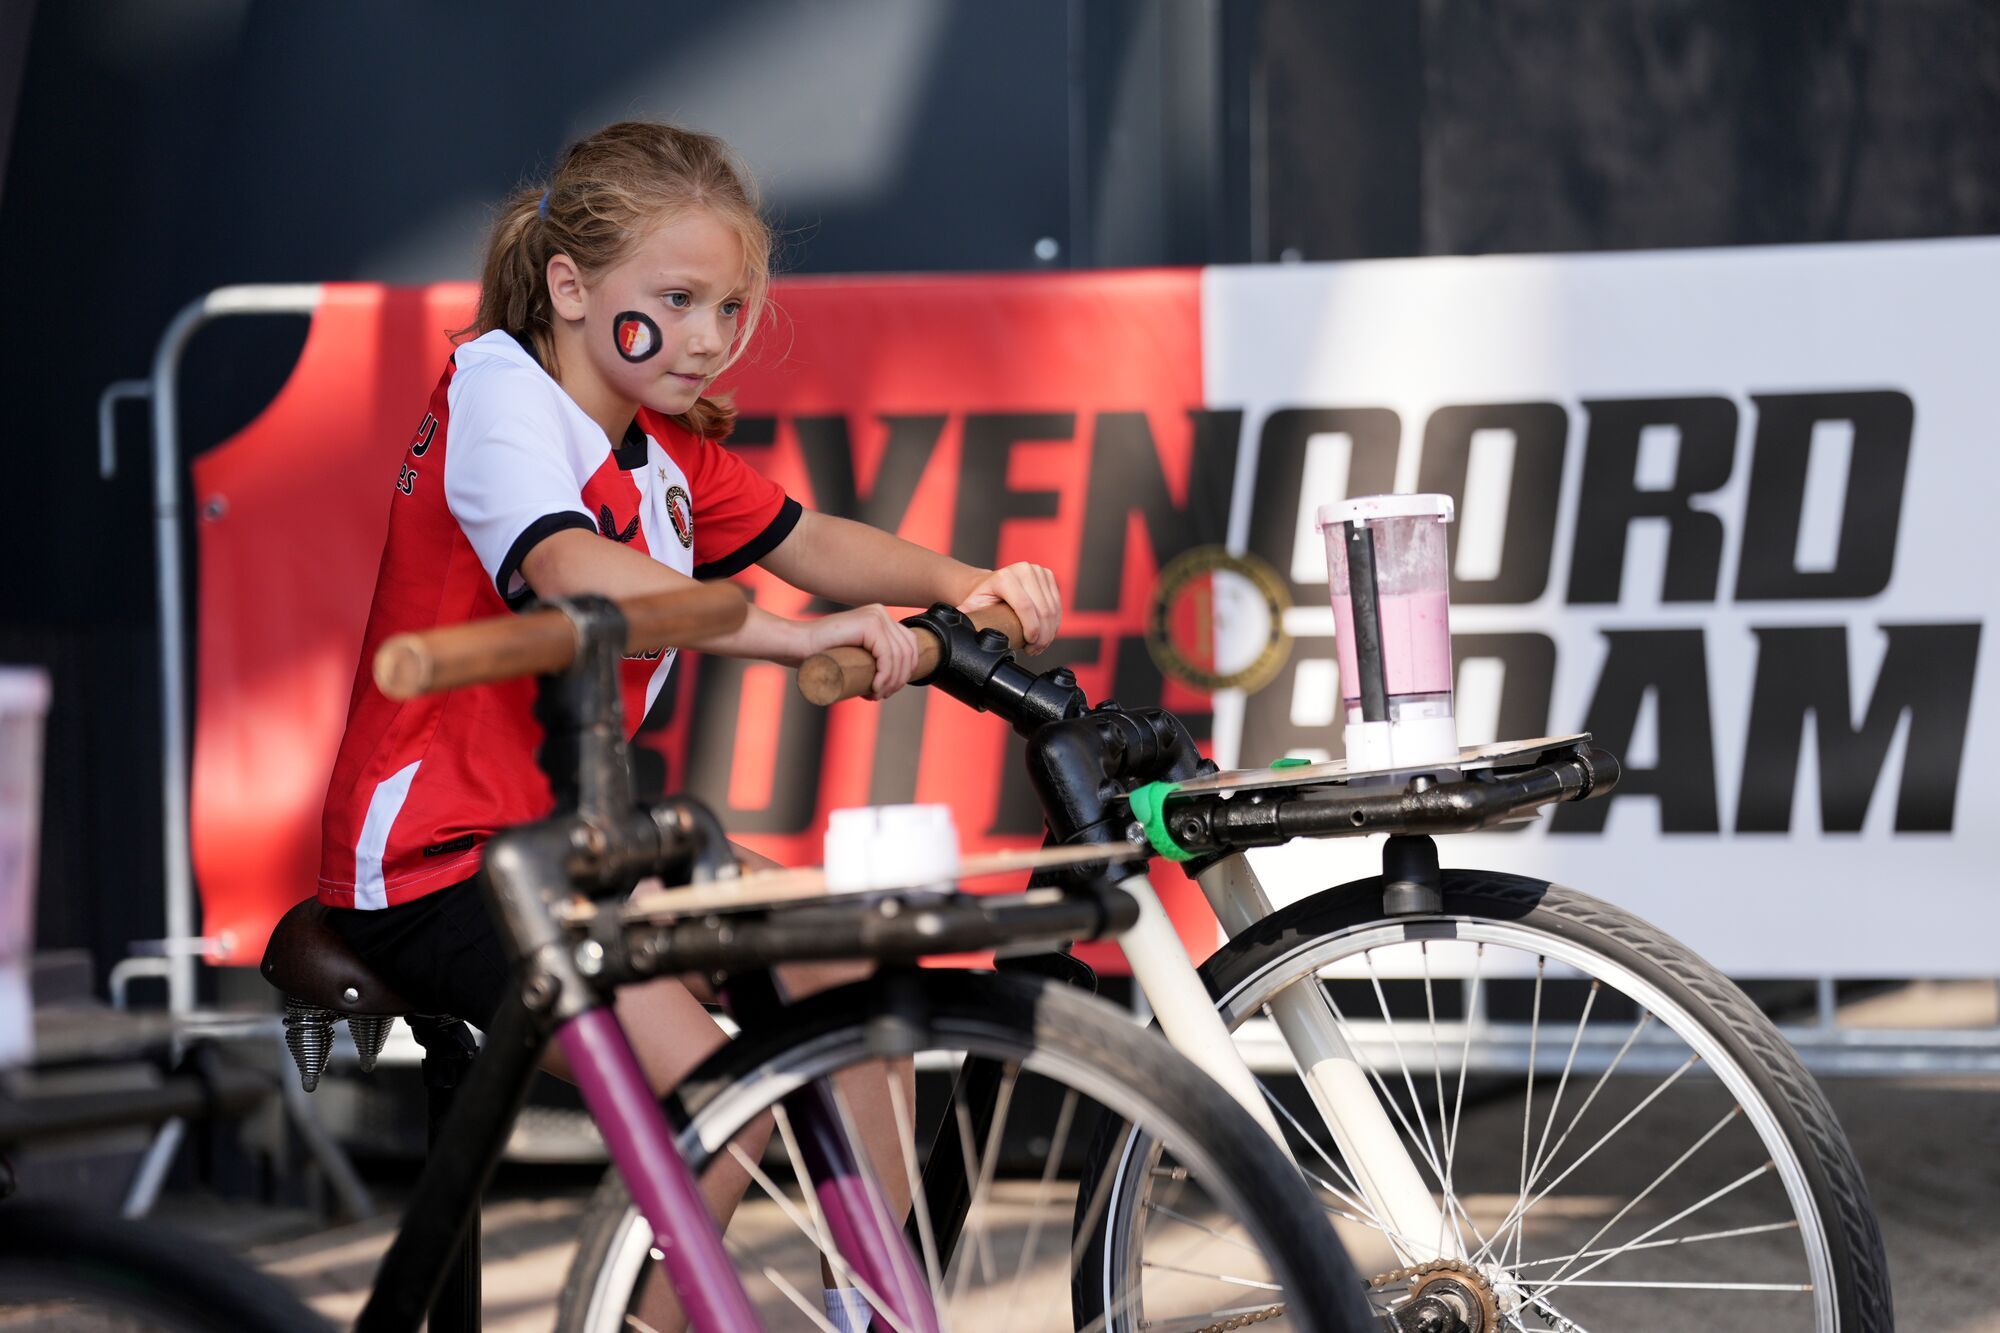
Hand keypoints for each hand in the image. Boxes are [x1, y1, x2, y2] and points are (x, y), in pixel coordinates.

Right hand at [804, 604, 922, 698]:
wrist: (797, 645)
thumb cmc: (822, 654)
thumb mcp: (855, 654)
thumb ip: (872, 657)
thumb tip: (896, 680)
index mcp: (882, 617)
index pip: (909, 646)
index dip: (904, 672)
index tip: (887, 690)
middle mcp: (881, 612)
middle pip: (908, 651)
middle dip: (899, 680)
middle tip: (881, 696)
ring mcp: (876, 616)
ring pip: (900, 656)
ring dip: (892, 682)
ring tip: (876, 696)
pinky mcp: (869, 624)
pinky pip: (888, 656)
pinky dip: (886, 676)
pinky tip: (875, 689)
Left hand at [958, 563, 1061, 653]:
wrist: (991, 584)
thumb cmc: (981, 599)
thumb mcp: (971, 607)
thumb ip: (965, 617)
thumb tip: (959, 628)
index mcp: (1005, 577)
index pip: (1025, 607)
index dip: (1031, 629)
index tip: (1028, 645)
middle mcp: (1024, 570)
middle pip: (1042, 609)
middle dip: (1042, 635)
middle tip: (1035, 650)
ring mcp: (1038, 571)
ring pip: (1052, 608)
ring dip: (1050, 632)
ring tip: (1039, 646)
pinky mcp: (1048, 576)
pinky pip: (1057, 604)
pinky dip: (1055, 623)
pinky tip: (1046, 635)